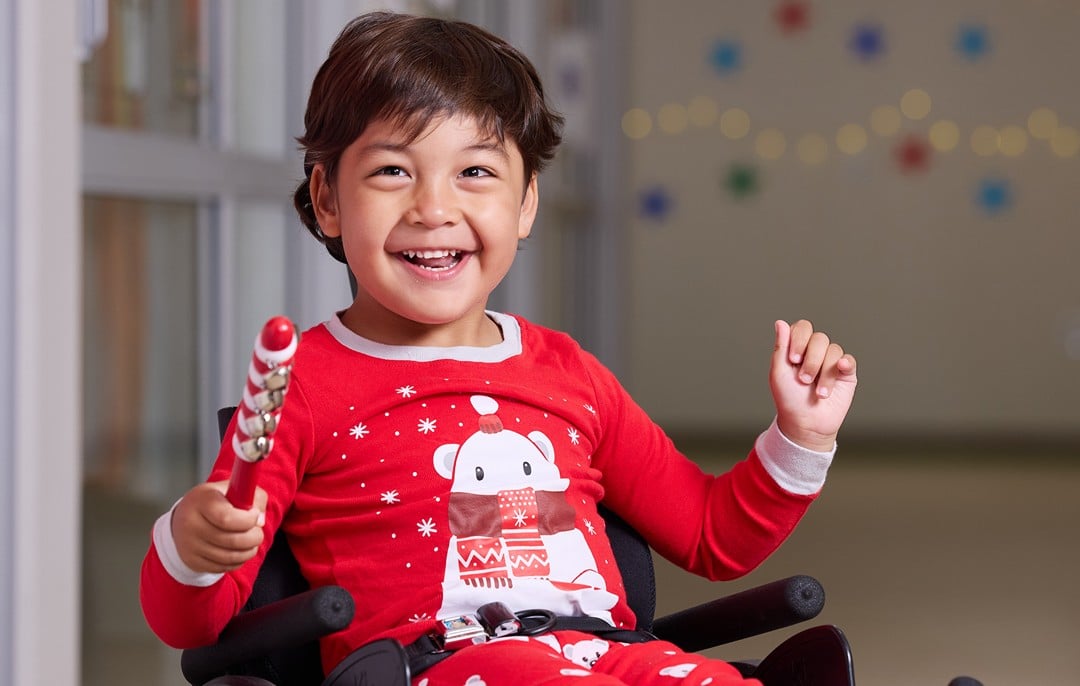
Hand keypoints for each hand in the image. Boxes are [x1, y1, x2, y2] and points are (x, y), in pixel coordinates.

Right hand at [171, 480, 267, 573]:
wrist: (186, 516)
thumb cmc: (216, 502)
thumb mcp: (236, 489)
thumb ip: (255, 498)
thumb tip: (259, 521)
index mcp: (202, 501)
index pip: (227, 518)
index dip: (248, 520)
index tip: (254, 515)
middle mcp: (191, 523)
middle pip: (232, 540)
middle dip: (254, 537)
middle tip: (258, 531)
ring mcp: (189, 545)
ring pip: (230, 557)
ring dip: (249, 550)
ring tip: (251, 541)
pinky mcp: (192, 561)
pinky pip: (223, 567)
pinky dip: (237, 561)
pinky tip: (239, 550)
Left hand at [770, 319, 857, 451]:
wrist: (807, 423)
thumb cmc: (789, 399)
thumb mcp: (779, 373)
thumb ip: (781, 347)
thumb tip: (780, 322)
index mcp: (797, 348)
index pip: (802, 328)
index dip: (799, 340)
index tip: (793, 360)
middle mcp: (815, 352)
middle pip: (819, 338)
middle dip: (811, 361)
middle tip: (804, 380)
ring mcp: (831, 361)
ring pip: (833, 350)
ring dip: (824, 373)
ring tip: (818, 392)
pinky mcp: (846, 373)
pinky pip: (849, 360)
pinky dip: (845, 363)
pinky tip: (840, 369)